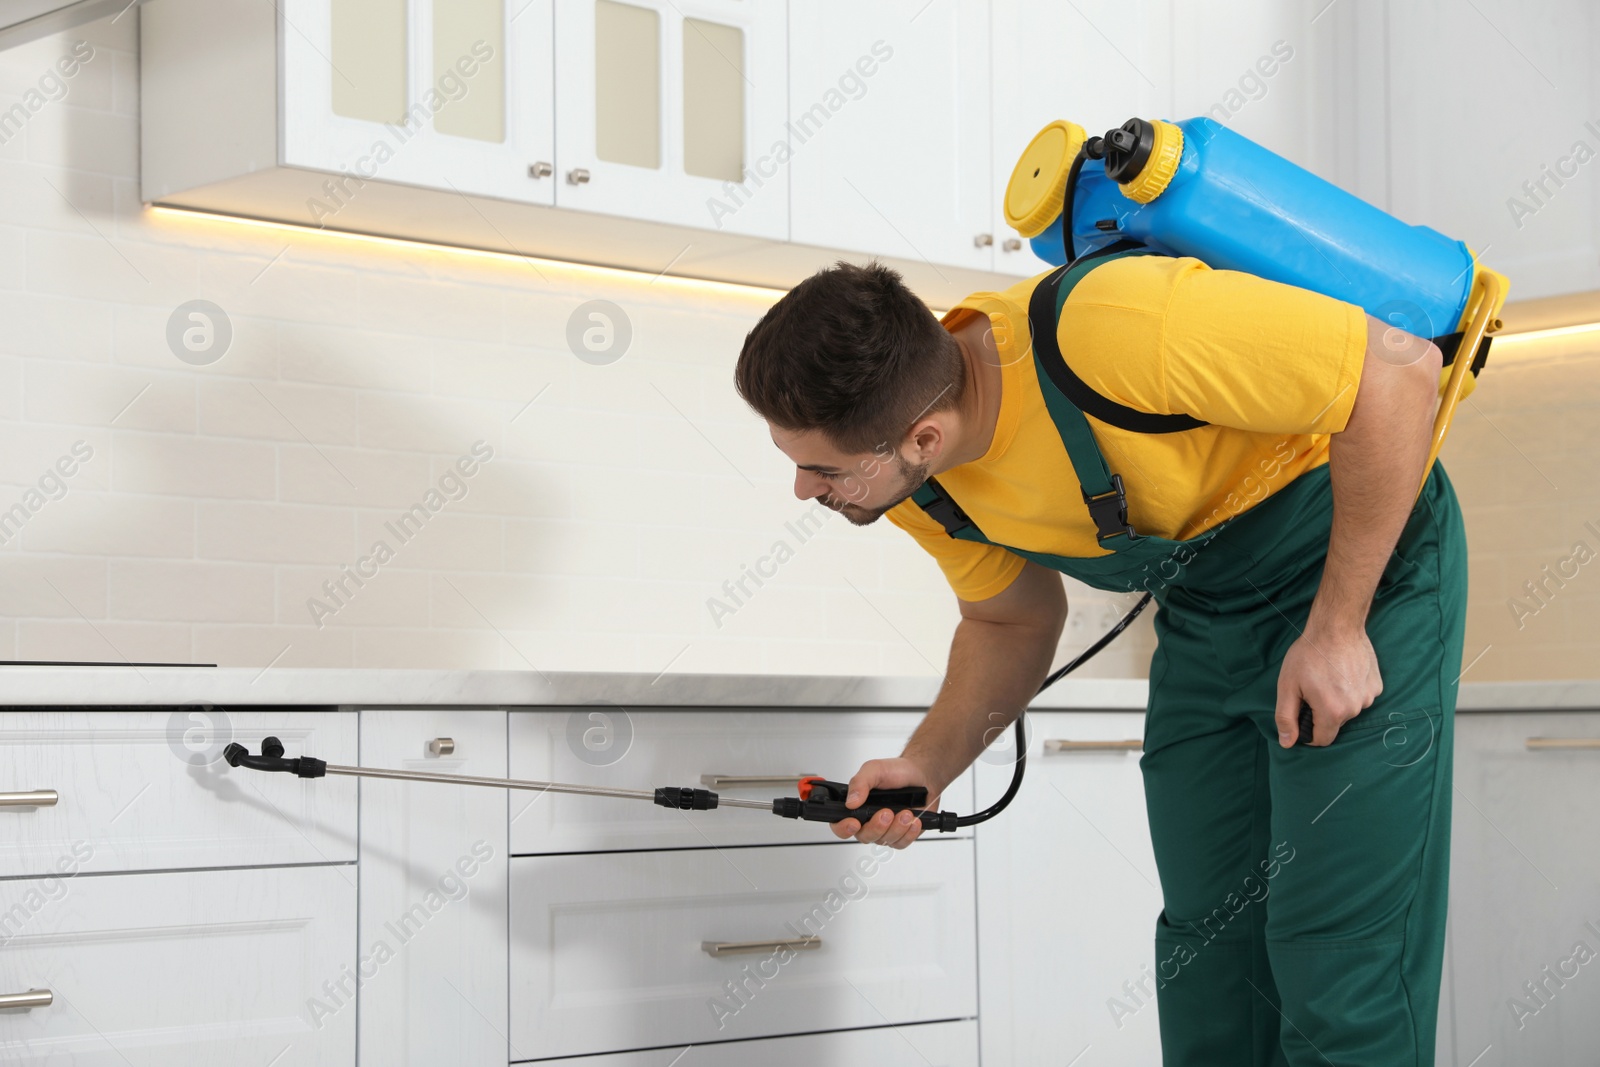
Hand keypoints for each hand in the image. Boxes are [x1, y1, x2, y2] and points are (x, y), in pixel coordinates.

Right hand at [830, 756, 940, 848]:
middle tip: (887, 812)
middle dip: (876, 826)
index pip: (839, 825)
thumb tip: (850, 802)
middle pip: (864, 836)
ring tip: (906, 812)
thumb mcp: (874, 769)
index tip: (854, 823)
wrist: (921, 775)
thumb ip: (859, 783)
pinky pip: (901, 843)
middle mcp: (868, 820)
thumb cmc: (896, 772)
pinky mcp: (901, 835)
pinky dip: (909, 833)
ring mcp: (885, 830)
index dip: (843, 828)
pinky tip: (914, 821)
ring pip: (884, 841)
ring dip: (896, 828)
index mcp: (856, 805)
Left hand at [1274, 623, 1381, 746]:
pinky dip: (1351, 690)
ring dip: (1338, 701)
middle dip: (1322, 713)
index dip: (1308, 732)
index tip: (1302, 715)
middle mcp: (1355, 709)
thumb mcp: (1288, 686)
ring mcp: (1369, 696)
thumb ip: (1286, 717)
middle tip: (1312, 689)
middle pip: (1335, 724)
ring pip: (1349, 710)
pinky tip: (1343, 672)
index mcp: (1333, 712)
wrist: (1336, 627)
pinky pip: (1361, 696)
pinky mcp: (1377, 685)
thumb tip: (1287, 743)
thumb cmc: (1308, 655)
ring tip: (1328, 678)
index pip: (1322, 740)